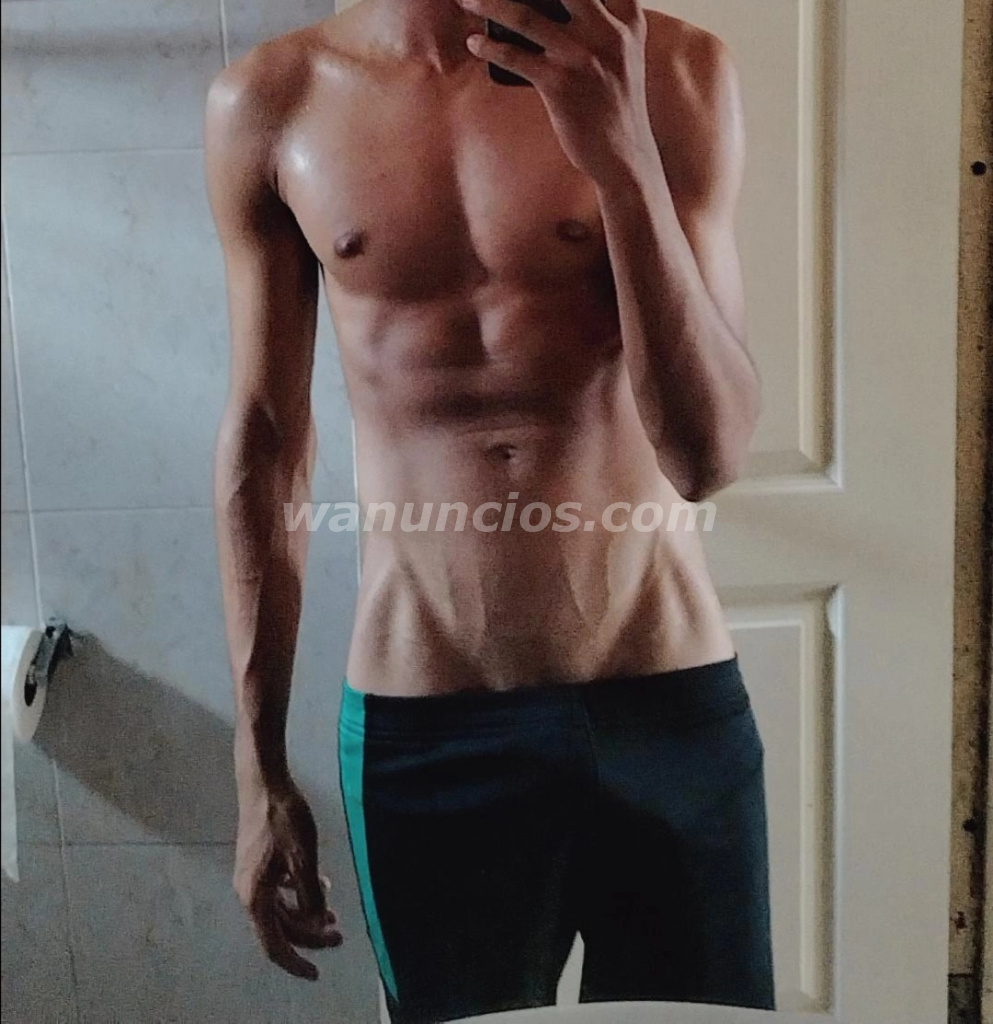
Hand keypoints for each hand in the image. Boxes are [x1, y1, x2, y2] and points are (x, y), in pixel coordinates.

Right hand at [234, 776, 342, 979]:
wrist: (264, 783)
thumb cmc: (284, 819)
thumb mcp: (304, 858)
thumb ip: (310, 895)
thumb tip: (317, 925)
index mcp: (256, 897)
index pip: (275, 944)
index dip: (296, 962)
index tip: (317, 974)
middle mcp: (249, 892)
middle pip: (280, 928)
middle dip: (310, 935)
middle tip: (340, 934)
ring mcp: (251, 877)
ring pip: (280, 909)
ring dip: (307, 915)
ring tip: (334, 914)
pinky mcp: (257, 862)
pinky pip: (279, 891)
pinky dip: (299, 895)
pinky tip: (321, 886)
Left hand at [457, 0, 655, 182]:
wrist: (623, 156)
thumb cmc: (613, 105)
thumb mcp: (621, 57)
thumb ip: (598, 26)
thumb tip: (539, 9)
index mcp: (627, 21)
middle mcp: (607, 32)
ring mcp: (582, 57)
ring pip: (526, 15)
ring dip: (489, 3)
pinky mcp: (560, 85)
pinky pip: (515, 57)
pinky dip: (490, 47)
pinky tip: (474, 43)